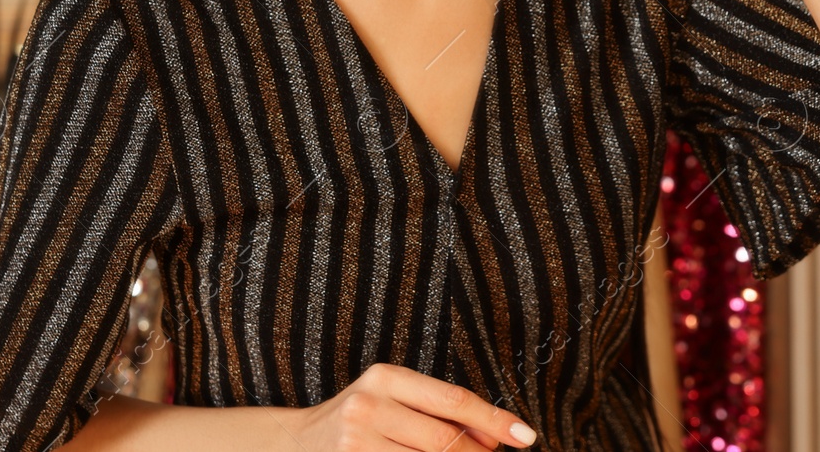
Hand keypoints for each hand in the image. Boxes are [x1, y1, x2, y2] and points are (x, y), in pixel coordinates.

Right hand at [287, 363, 537, 450]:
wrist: (294, 444)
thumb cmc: (359, 421)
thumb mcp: (394, 401)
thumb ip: (439, 412)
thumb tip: (496, 436)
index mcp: (385, 377)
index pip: (453, 399)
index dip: (494, 419)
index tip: (525, 436)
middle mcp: (368, 405)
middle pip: (444, 440)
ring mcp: (355, 442)